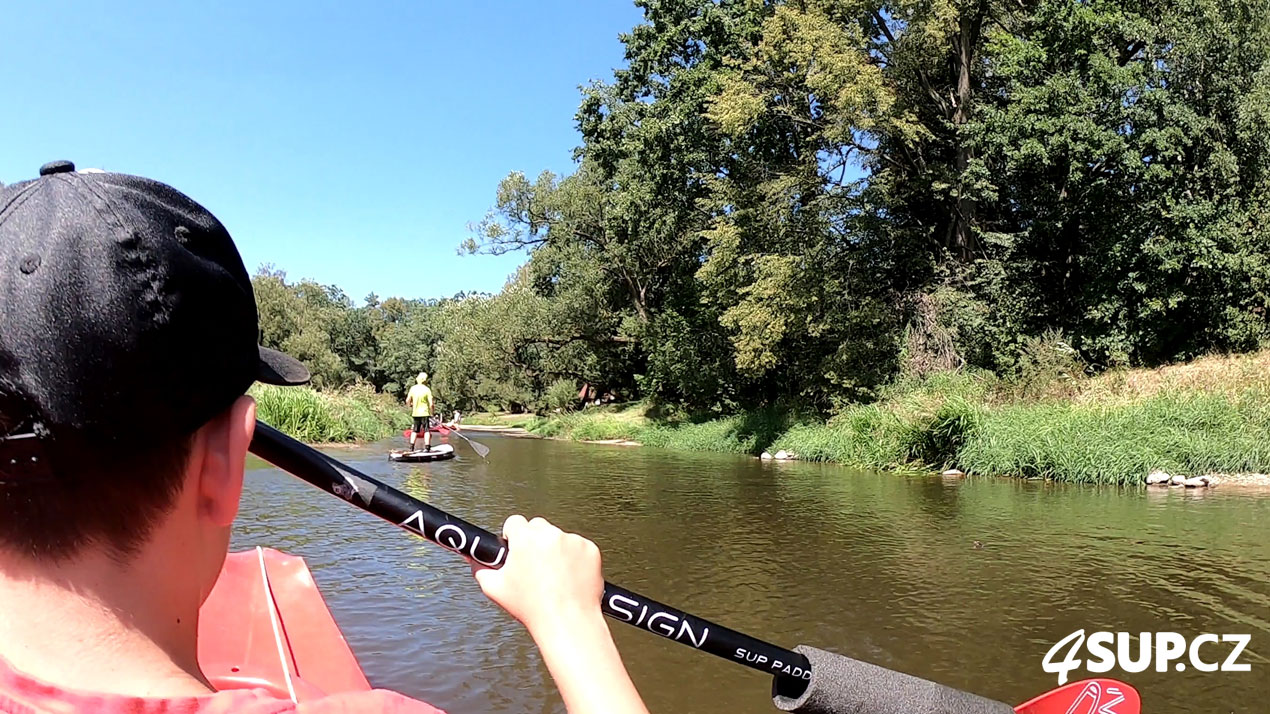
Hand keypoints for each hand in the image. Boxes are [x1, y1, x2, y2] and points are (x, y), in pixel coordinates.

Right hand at [473, 515, 604, 637]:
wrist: (567, 621)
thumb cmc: (533, 608)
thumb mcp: (495, 590)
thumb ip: (481, 569)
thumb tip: (475, 560)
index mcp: (525, 539)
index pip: (514, 522)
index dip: (512, 536)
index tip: (514, 546)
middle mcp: (550, 535)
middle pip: (537, 527)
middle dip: (534, 541)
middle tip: (533, 565)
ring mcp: (572, 541)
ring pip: (559, 538)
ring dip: (555, 550)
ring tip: (553, 577)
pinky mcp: (590, 550)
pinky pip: (578, 547)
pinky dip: (575, 558)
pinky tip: (569, 578)